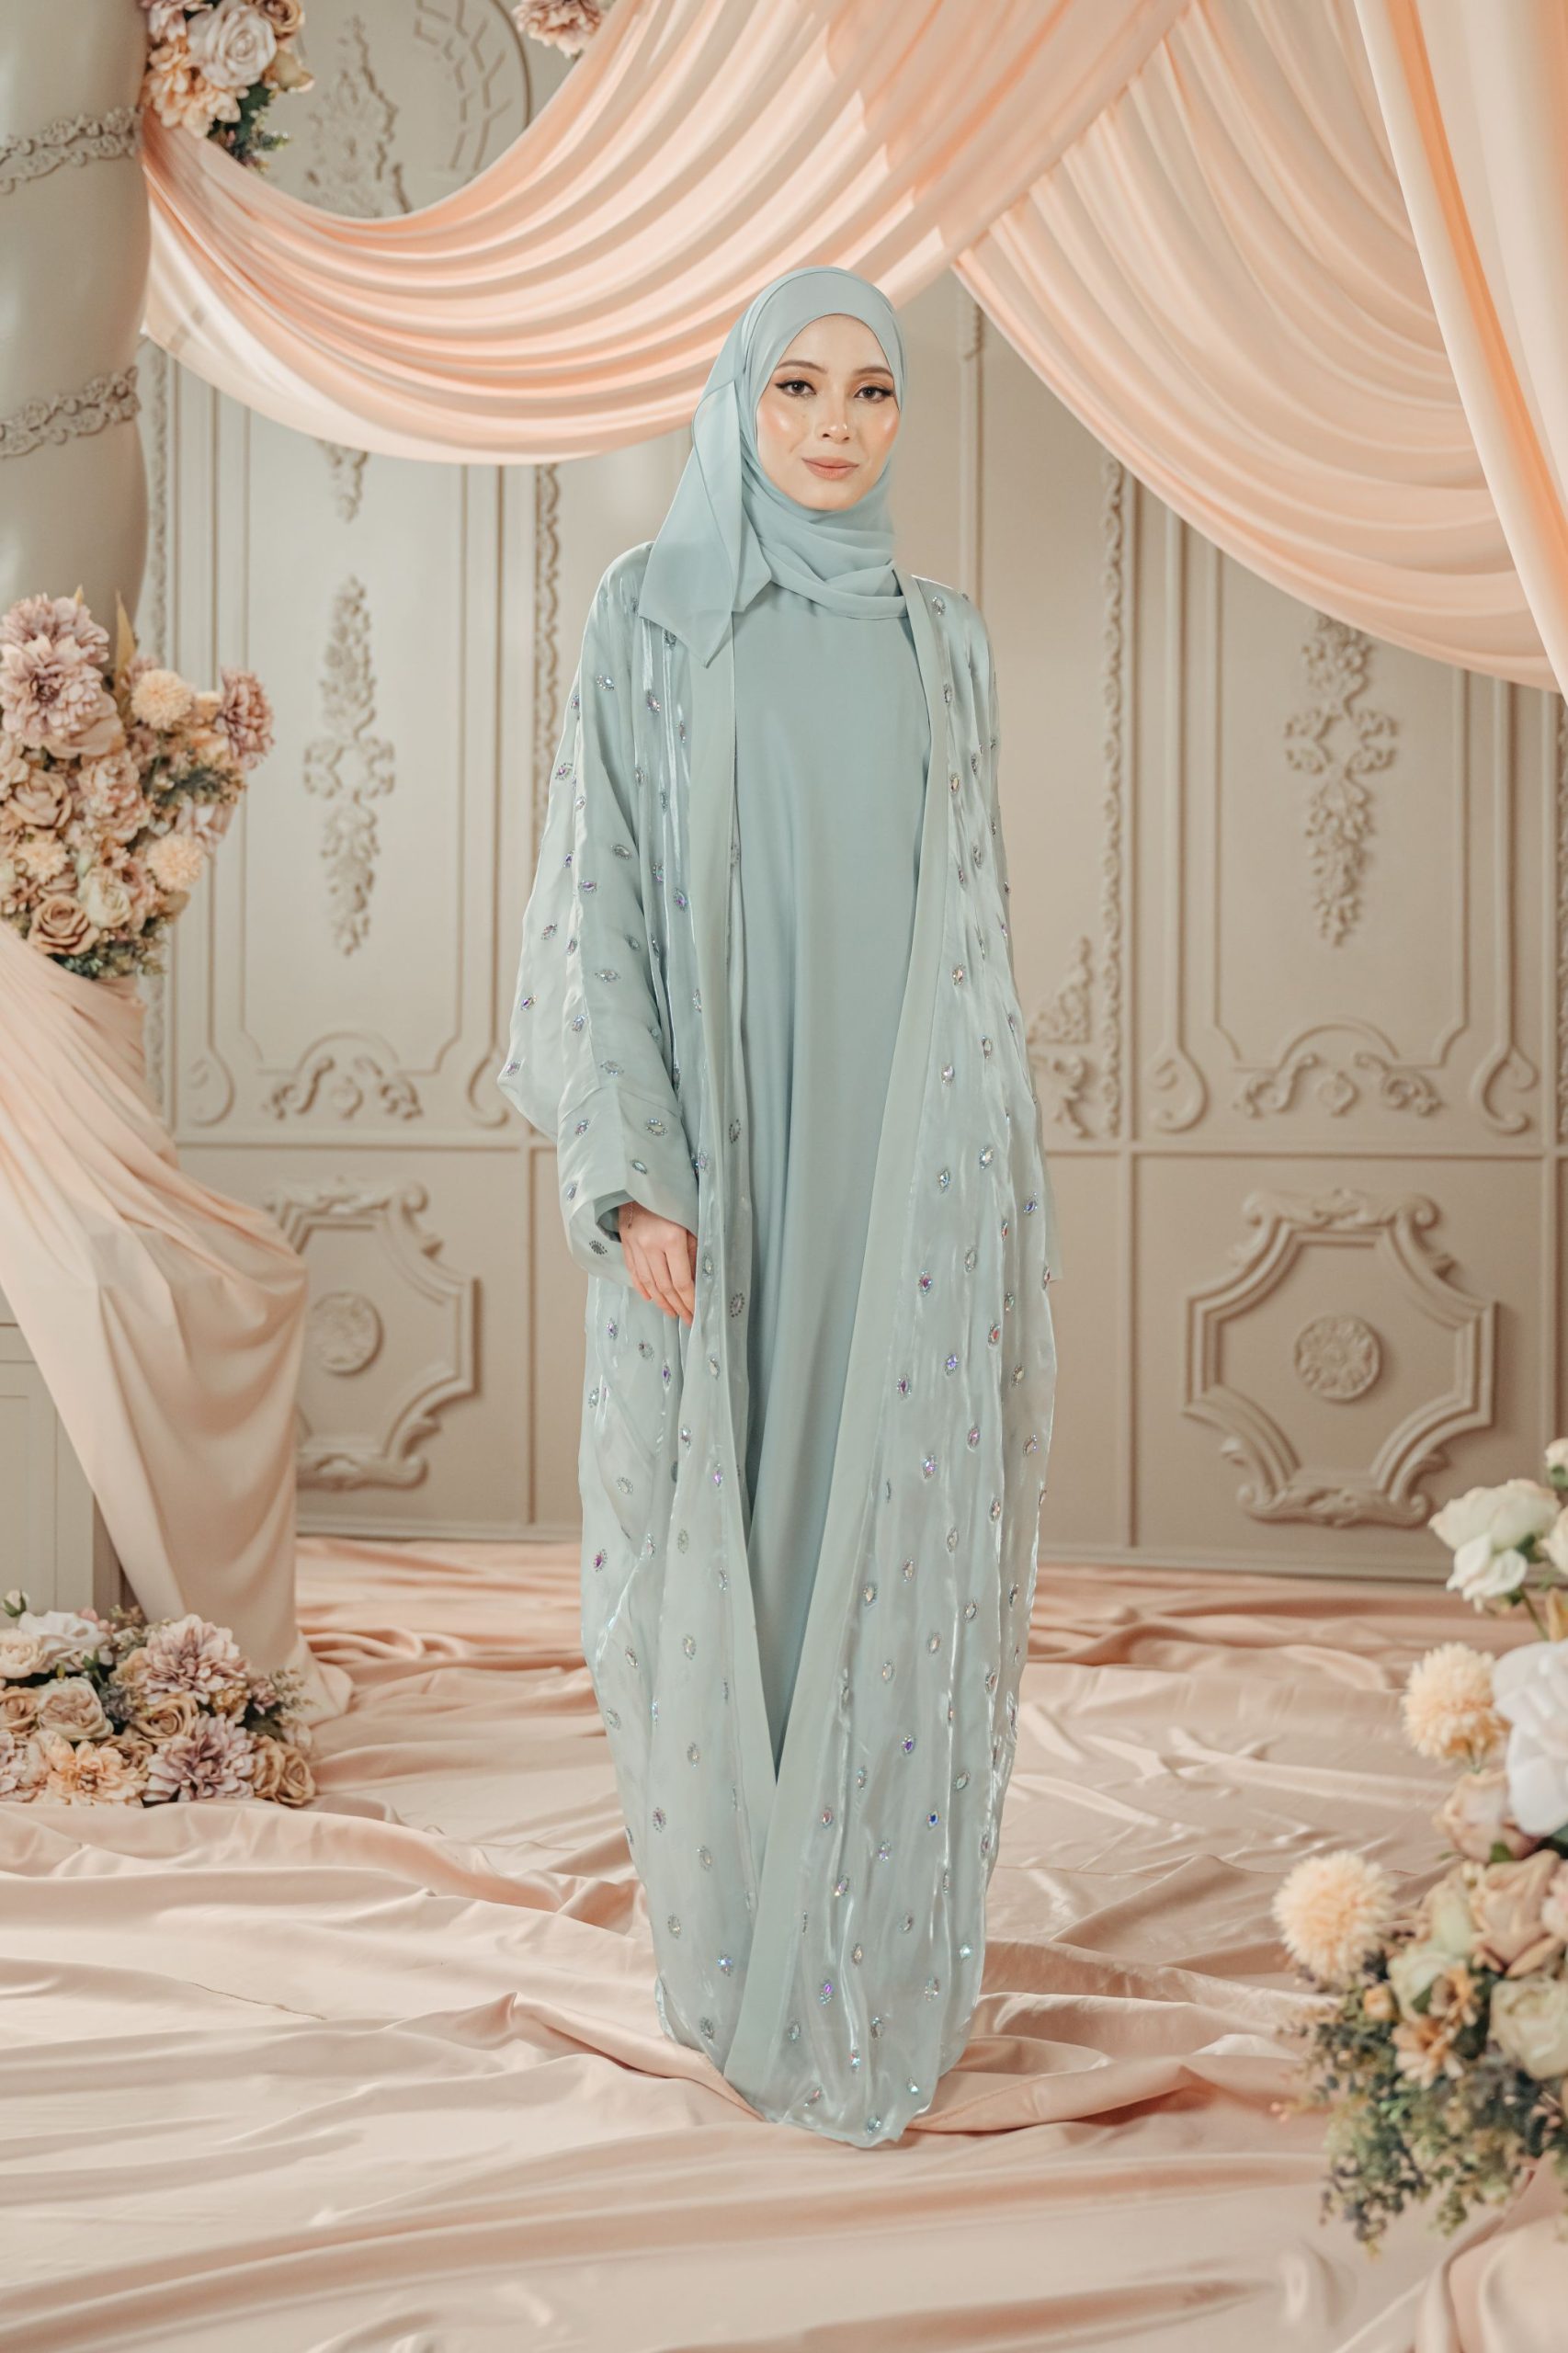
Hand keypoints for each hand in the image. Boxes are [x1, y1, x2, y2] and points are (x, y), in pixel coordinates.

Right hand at [619, 1200, 696, 1324]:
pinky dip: (642, 1288)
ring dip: (660, 1301)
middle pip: (664, 1286)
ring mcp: (635, 1245)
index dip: (689, 1301)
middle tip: (686, 1319)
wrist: (642, 1181)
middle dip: (677, 1306)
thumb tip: (697, 1281)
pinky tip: (650, 1298)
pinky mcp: (625, 1243)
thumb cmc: (674, 1200)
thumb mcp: (692, 1223)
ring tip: (671, 1312)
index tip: (695, 1314)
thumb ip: (695, 1251)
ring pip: (648, 1283)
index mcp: (671, 1239)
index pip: (682, 1281)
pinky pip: (634, 1271)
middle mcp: (651, 1245)